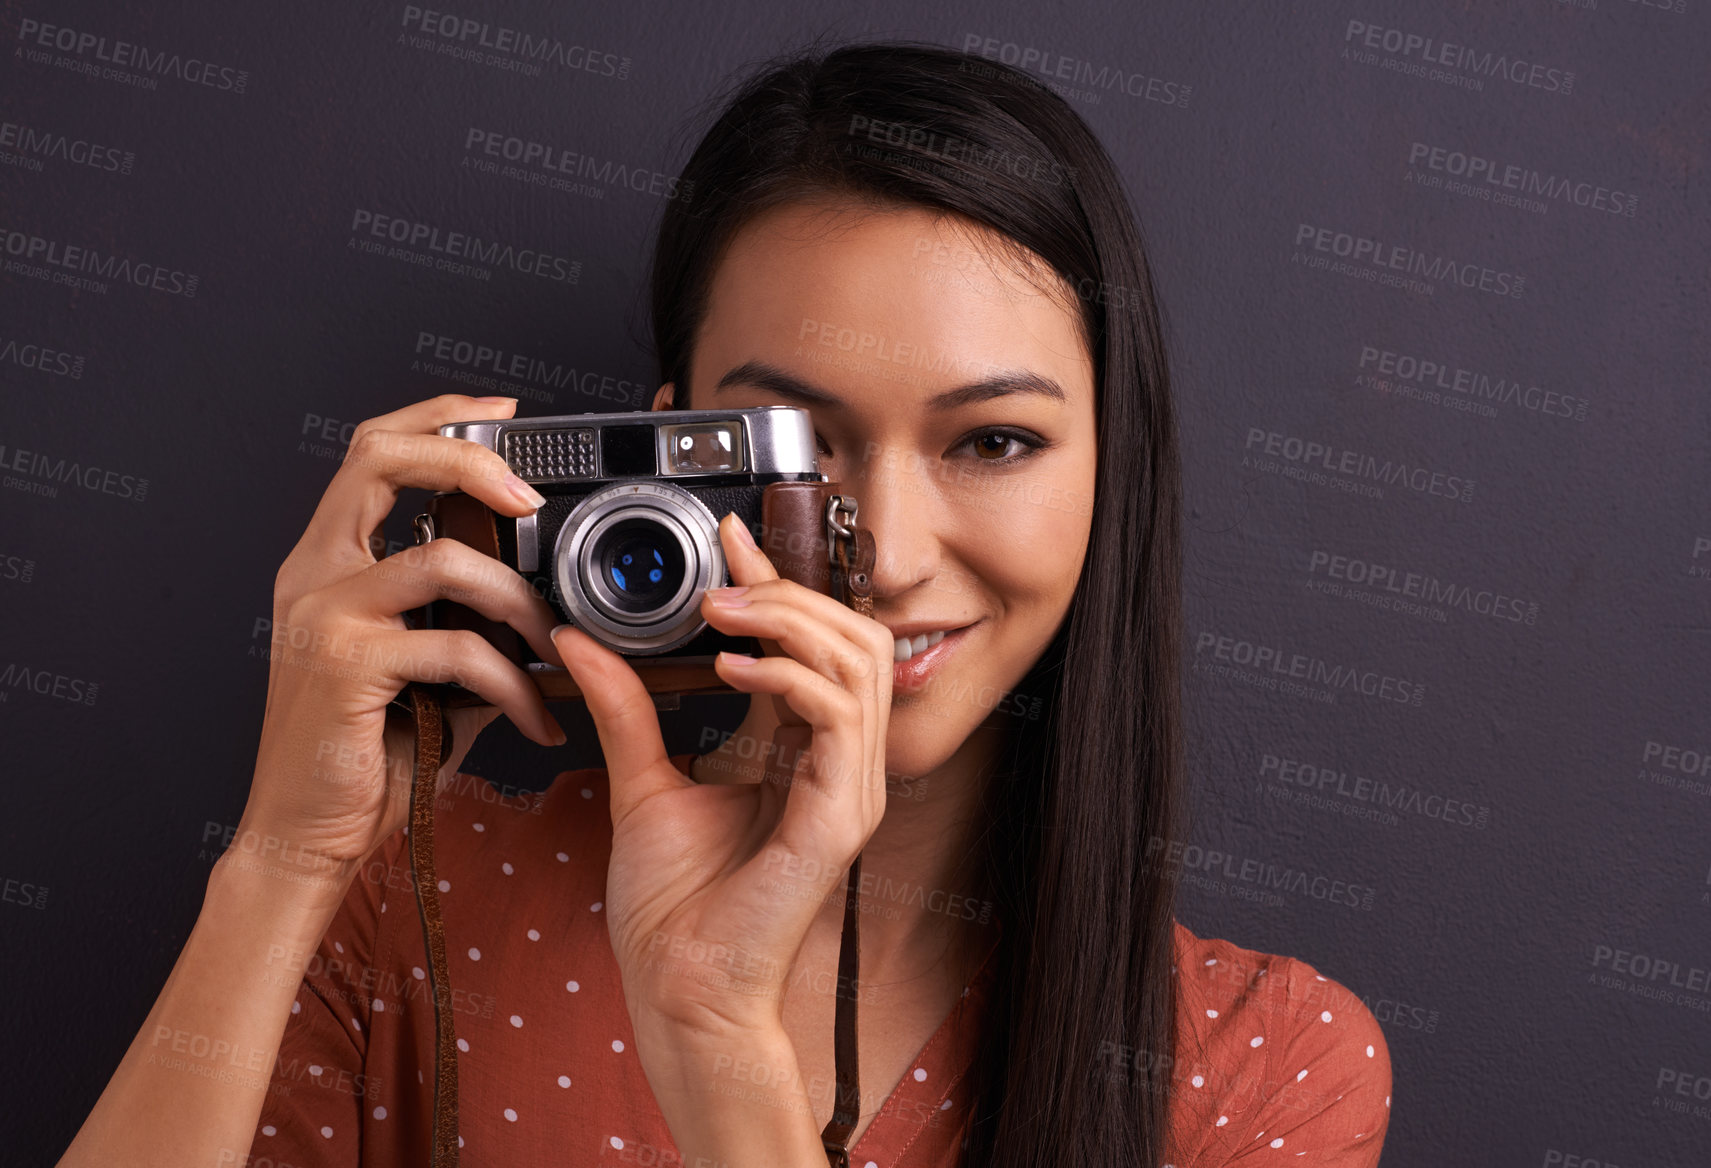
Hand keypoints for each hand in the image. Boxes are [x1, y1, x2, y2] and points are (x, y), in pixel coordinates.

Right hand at [240, 395, 566, 879]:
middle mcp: (314, 573)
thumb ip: (462, 617)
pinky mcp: (346, 665)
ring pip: (444, 559)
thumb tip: (544, 596)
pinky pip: (458, 648)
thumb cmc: (370, 751)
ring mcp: (323, 614)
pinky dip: (515, 685)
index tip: (503, 415)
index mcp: (328, 562)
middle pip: (379, 458)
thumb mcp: (420, 666)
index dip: (437, 418)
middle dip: (469, 461)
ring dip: (520, 602)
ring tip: (555, 649)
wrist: (306, 835)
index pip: (372, 450)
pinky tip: (537, 718)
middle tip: (531, 499)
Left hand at [553, 511, 894, 1043]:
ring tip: (724, 617)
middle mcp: (838, 765)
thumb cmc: (672, 909)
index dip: (777, 584)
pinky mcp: (840, 818)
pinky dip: (789, 678)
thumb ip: (625, 708)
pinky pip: (840, 718)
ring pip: (861, 663)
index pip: (812, 645)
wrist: (677, 990)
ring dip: (792, 623)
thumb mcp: (641, 781)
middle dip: (793, 593)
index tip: (730, 541)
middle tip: (723, 584)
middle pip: (856, 637)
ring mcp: (850, 791)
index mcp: (801, 753)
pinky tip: (733, 669)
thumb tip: (581, 641)